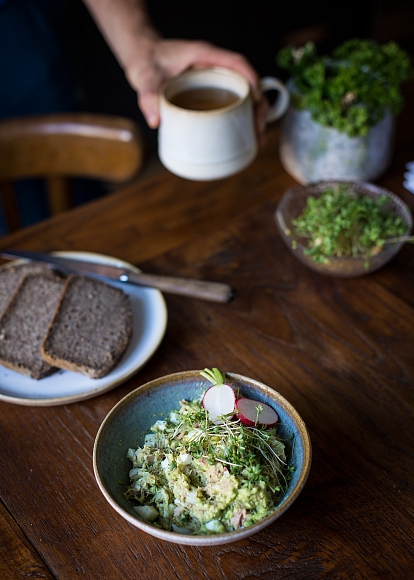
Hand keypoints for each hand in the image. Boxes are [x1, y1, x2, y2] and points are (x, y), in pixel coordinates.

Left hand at [124, 38, 268, 145]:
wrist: (143, 56)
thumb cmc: (146, 61)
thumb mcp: (145, 76)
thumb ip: (148, 95)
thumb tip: (155, 121)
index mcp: (204, 55)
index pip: (236, 63)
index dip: (251, 79)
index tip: (257, 99)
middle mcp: (214, 66)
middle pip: (246, 82)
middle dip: (258, 105)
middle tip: (258, 129)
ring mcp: (214, 78)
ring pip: (242, 94)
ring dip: (253, 115)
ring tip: (256, 139)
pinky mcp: (211, 90)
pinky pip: (231, 101)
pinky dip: (240, 117)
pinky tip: (243, 135)